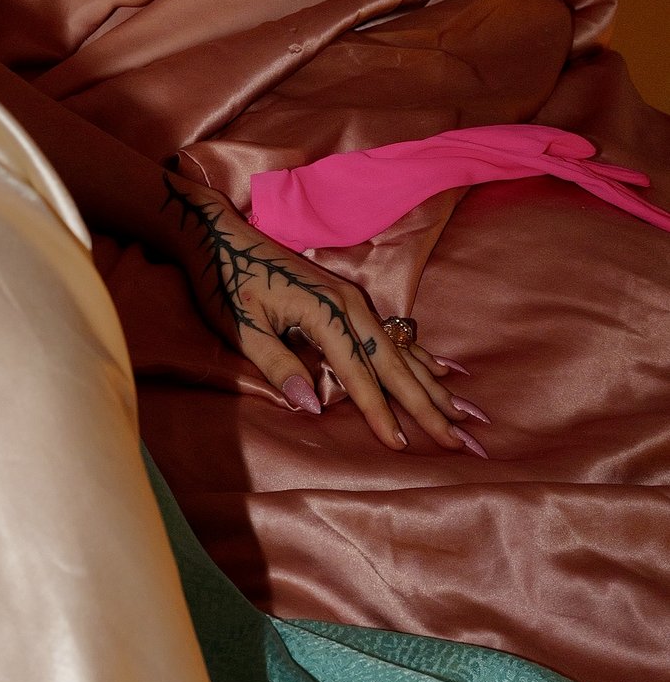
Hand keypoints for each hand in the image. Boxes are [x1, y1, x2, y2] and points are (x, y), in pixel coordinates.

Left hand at [158, 168, 473, 453]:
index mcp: (325, 312)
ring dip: (431, 383)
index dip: (379, 411)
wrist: (220, 236)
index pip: (359, 373)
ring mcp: (353, 299)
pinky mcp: (349, 298)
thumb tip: (312, 408)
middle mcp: (349, 304)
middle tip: (456, 437)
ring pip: (400, 349)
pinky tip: (441, 372)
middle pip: (394, 363)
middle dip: (425, 403)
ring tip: (462, 413)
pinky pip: (393, 333)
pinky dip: (419, 357)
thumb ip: (279, 367)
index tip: (400, 444)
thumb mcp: (242, 329)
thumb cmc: (224, 282)